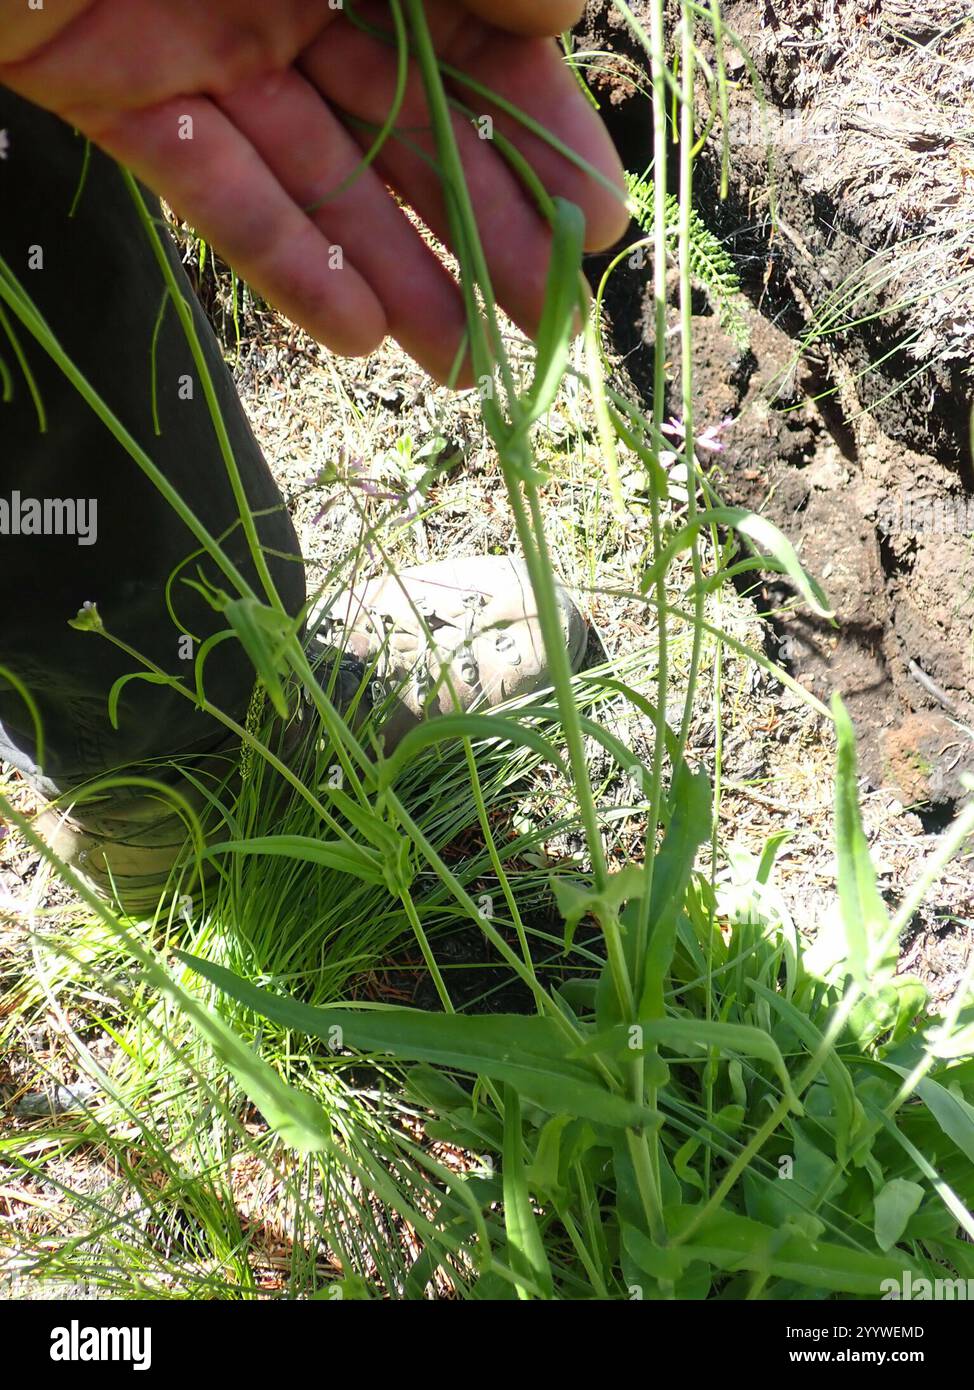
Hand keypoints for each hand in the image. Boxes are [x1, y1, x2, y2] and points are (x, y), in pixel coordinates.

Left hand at [0, 0, 627, 383]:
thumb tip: (561, 6)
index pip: (478, 24)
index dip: (541, 127)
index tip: (597, 222)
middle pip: (410, 115)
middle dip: (486, 225)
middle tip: (549, 329)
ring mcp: (196, 32)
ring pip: (321, 170)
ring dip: (400, 273)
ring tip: (465, 370)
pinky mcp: (110, 92)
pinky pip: (214, 188)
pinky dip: (284, 262)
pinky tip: (359, 337)